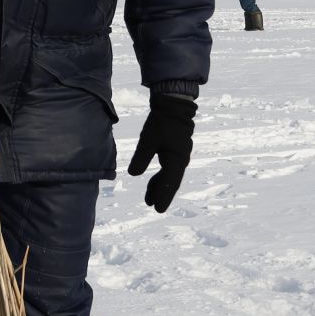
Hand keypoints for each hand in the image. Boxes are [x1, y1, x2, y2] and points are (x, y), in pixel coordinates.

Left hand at [128, 94, 195, 212]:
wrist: (173, 106)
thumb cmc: (161, 122)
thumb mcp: (148, 139)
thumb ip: (141, 157)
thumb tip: (133, 174)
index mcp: (176, 159)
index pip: (169, 182)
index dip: (163, 196)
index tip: (158, 209)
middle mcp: (181, 160)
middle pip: (170, 182)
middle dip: (162, 194)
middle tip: (154, 207)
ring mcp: (179, 156)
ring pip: (169, 176)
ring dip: (159, 186)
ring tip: (149, 199)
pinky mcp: (175, 151)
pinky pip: (168, 169)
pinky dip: (160, 177)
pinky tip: (152, 182)